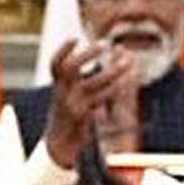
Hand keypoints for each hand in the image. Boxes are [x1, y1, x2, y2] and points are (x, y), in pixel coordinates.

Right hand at [42, 37, 133, 168]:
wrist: (57, 146)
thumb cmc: (66, 117)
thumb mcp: (65, 98)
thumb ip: (74, 82)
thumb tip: (89, 65)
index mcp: (57, 87)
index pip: (56, 64)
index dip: (63, 50)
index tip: (75, 38)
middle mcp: (61, 94)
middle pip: (71, 68)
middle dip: (89, 54)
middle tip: (106, 44)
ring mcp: (72, 105)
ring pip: (94, 83)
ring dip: (113, 70)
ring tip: (128, 61)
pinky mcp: (83, 116)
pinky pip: (103, 98)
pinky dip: (117, 88)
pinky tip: (128, 80)